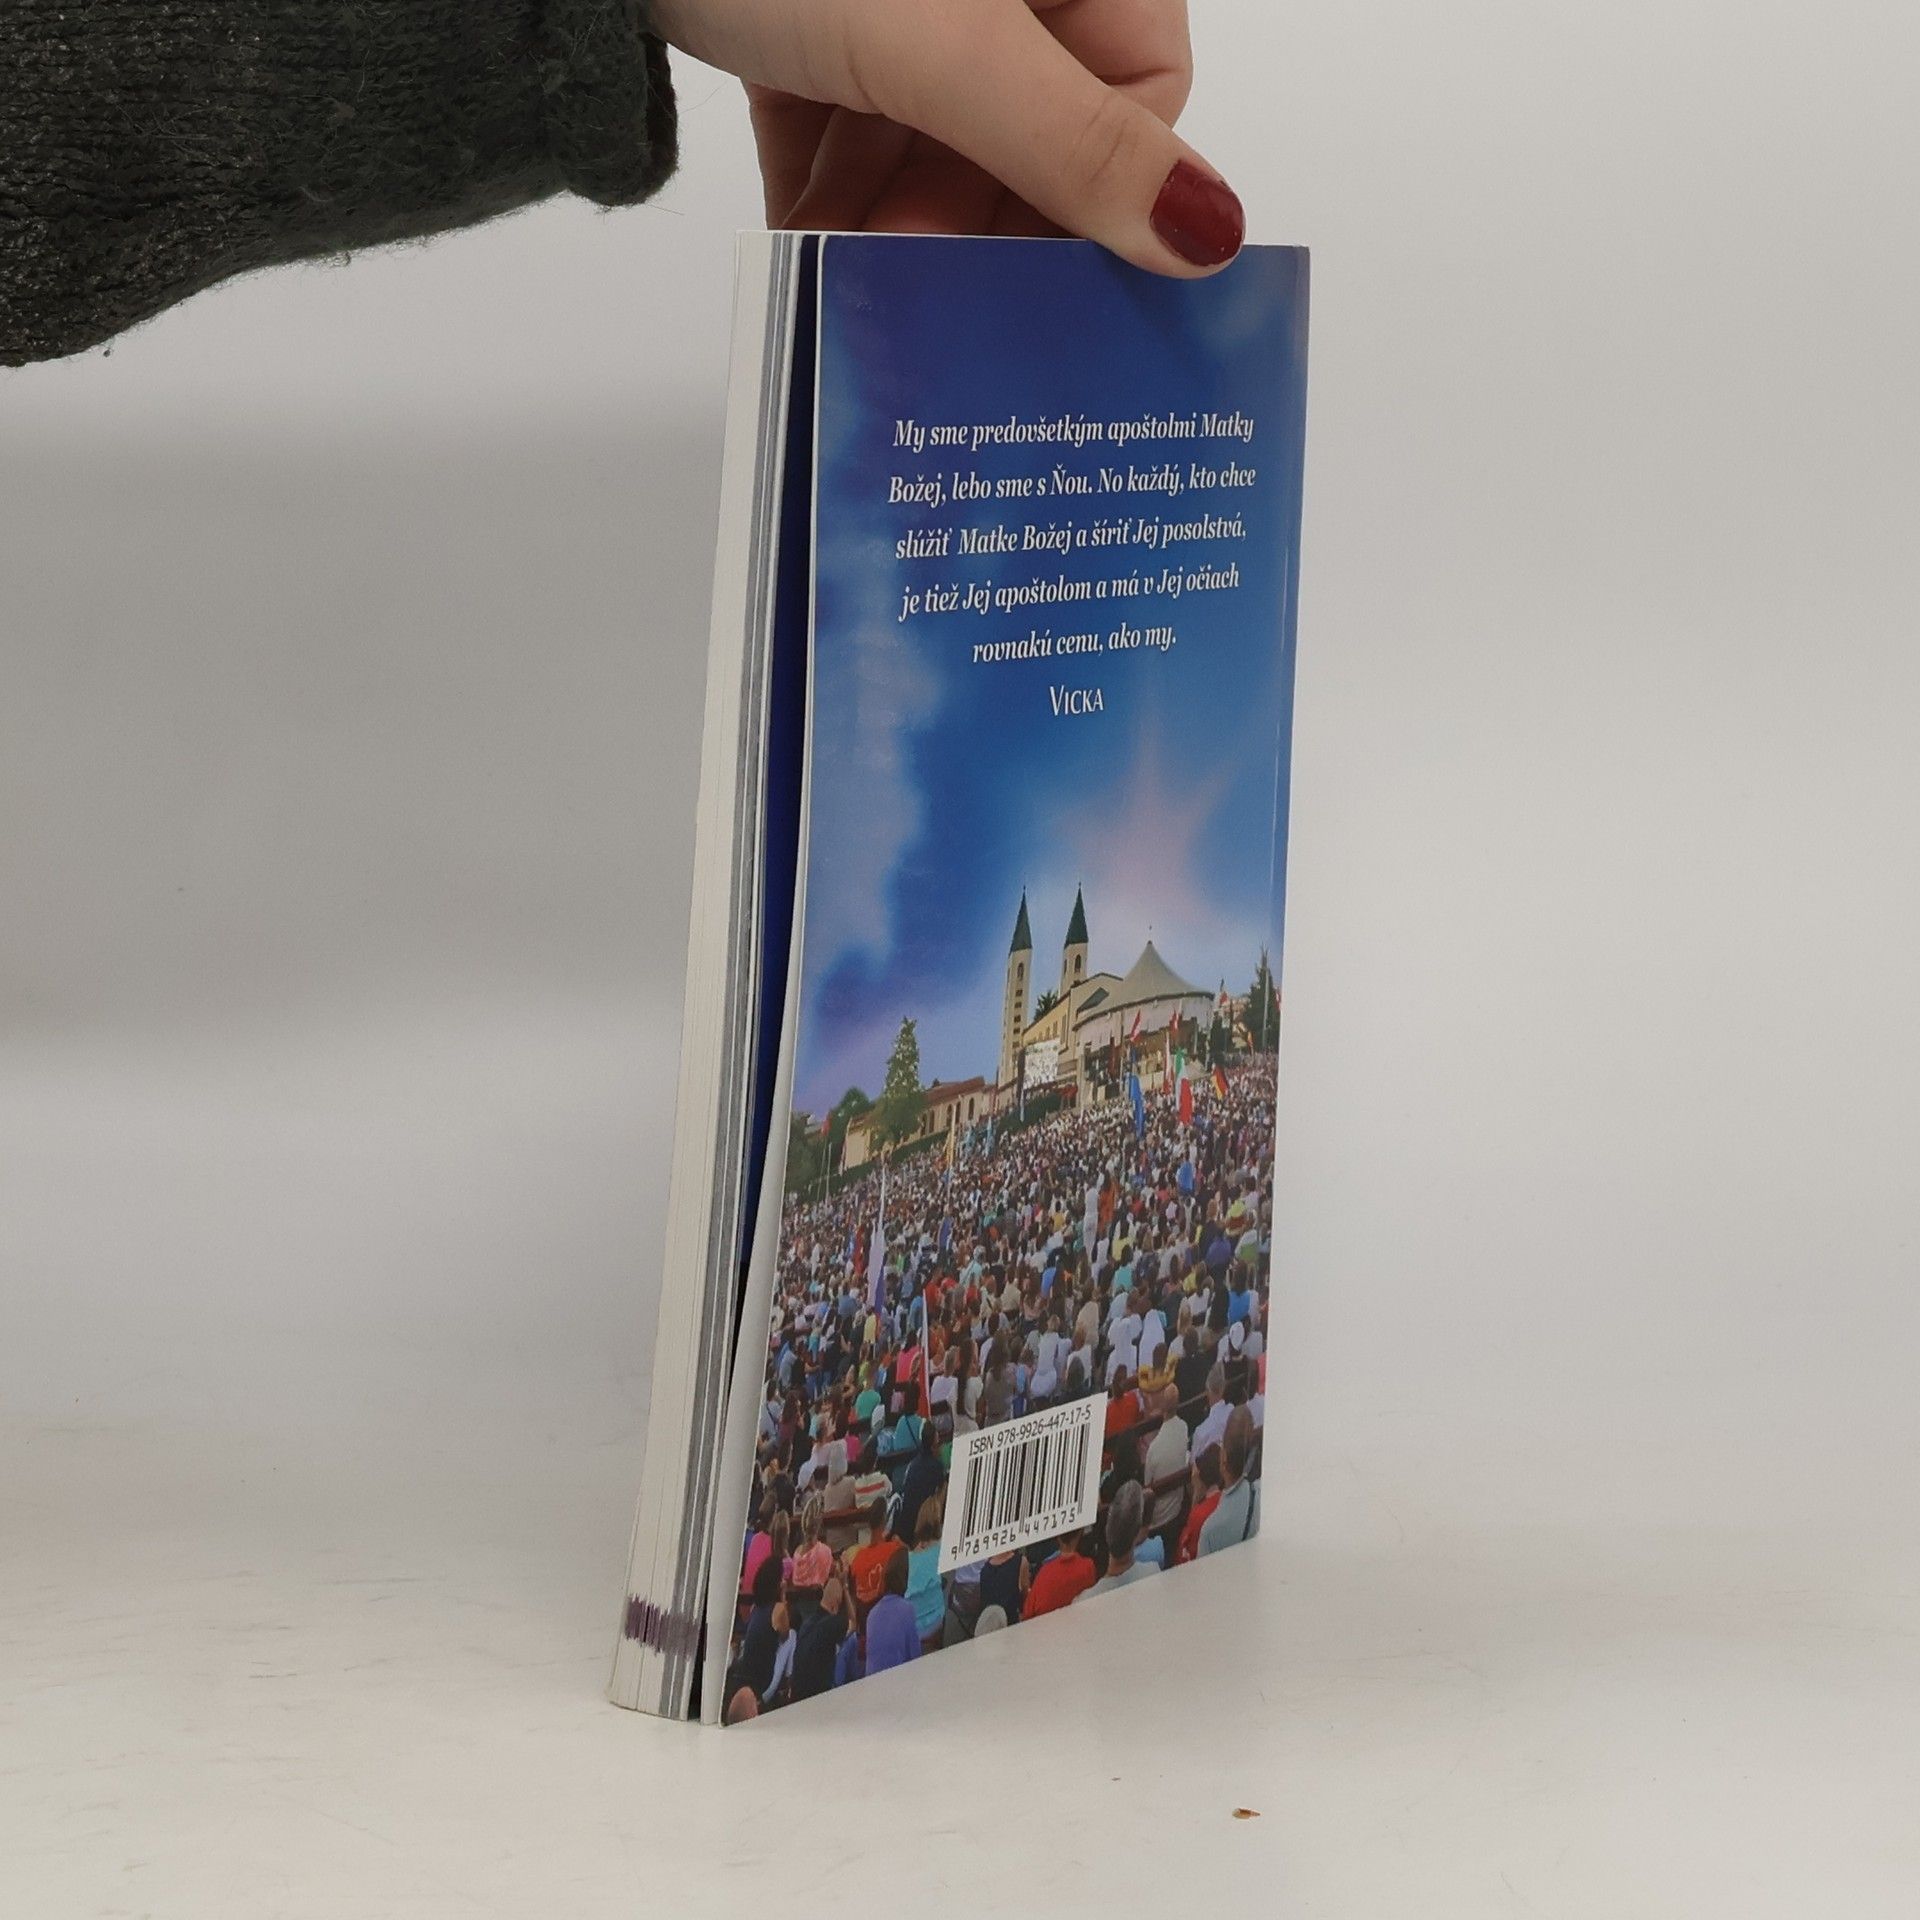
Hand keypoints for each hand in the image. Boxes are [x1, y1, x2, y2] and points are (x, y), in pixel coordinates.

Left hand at [649, 0, 1241, 274]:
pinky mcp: (802, 22)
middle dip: (966, 225)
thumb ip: (1071, 141)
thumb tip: (1208, 235)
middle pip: (1024, 134)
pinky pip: (845, 131)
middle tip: (919, 299)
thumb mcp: (945, 40)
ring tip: (847, 295)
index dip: (1089, 197)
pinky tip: (804, 256)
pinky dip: (827, 199)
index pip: (1135, 91)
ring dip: (889, 230)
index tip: (1032, 282)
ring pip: (928, 144)